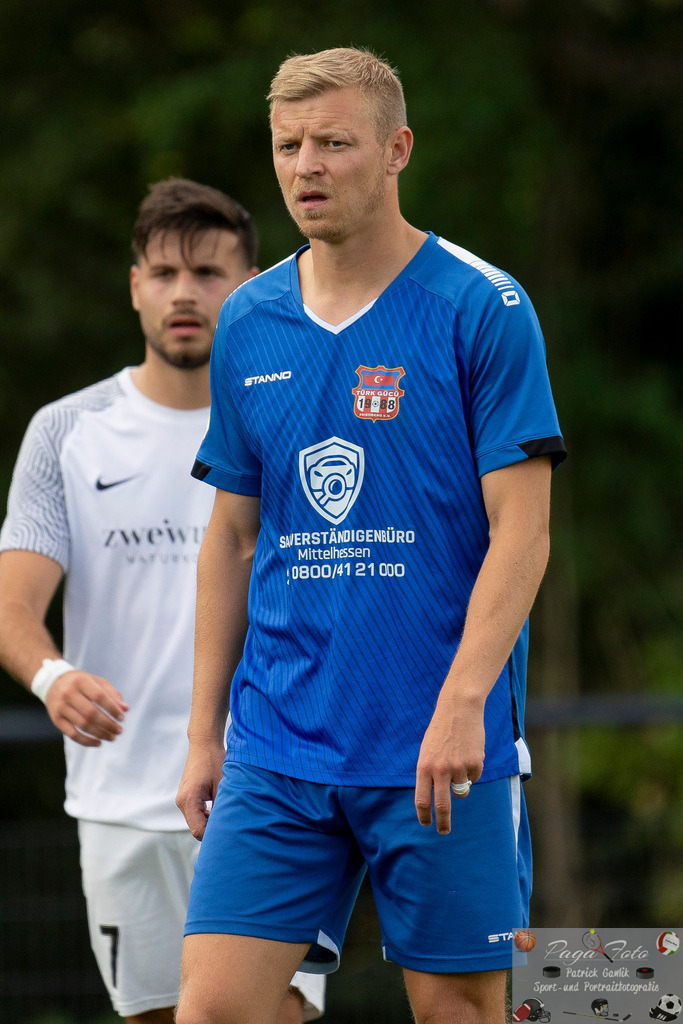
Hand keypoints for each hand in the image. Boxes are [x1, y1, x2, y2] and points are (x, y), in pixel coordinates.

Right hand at [45, 670, 127, 745]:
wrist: (52, 683)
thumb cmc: (81, 683)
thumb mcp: (96, 681)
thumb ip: (112, 694)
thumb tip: (126, 709)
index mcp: (81, 681)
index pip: (99, 697)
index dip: (112, 709)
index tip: (122, 718)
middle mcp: (69, 694)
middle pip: (91, 713)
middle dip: (108, 724)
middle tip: (119, 731)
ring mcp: (61, 708)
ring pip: (83, 725)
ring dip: (100, 733)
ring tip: (112, 737)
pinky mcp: (56, 720)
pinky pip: (72, 734)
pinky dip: (86, 741)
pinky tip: (98, 743)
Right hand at [176, 739, 225, 839]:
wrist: (204, 743)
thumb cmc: (214, 761)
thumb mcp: (222, 785)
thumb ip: (221, 807)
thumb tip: (228, 826)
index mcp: (188, 800)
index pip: (198, 830)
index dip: (213, 835)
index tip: (229, 833)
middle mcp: (181, 802)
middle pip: (196, 828)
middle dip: (212, 830)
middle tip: (230, 827)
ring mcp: (182, 799)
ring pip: (196, 820)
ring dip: (209, 821)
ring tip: (226, 816)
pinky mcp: (186, 795)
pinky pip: (195, 812)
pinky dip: (206, 814)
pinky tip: (218, 809)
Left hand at [414, 694, 485, 834]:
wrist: (459, 709)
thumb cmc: (440, 731)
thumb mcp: (427, 752)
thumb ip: (429, 774)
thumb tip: (434, 800)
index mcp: (424, 766)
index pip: (422, 799)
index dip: (424, 816)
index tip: (427, 824)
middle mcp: (441, 770)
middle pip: (443, 806)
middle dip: (443, 823)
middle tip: (443, 831)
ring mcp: (459, 767)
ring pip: (461, 792)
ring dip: (460, 785)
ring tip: (458, 763)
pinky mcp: (475, 764)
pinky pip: (473, 779)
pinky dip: (471, 772)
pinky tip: (468, 754)